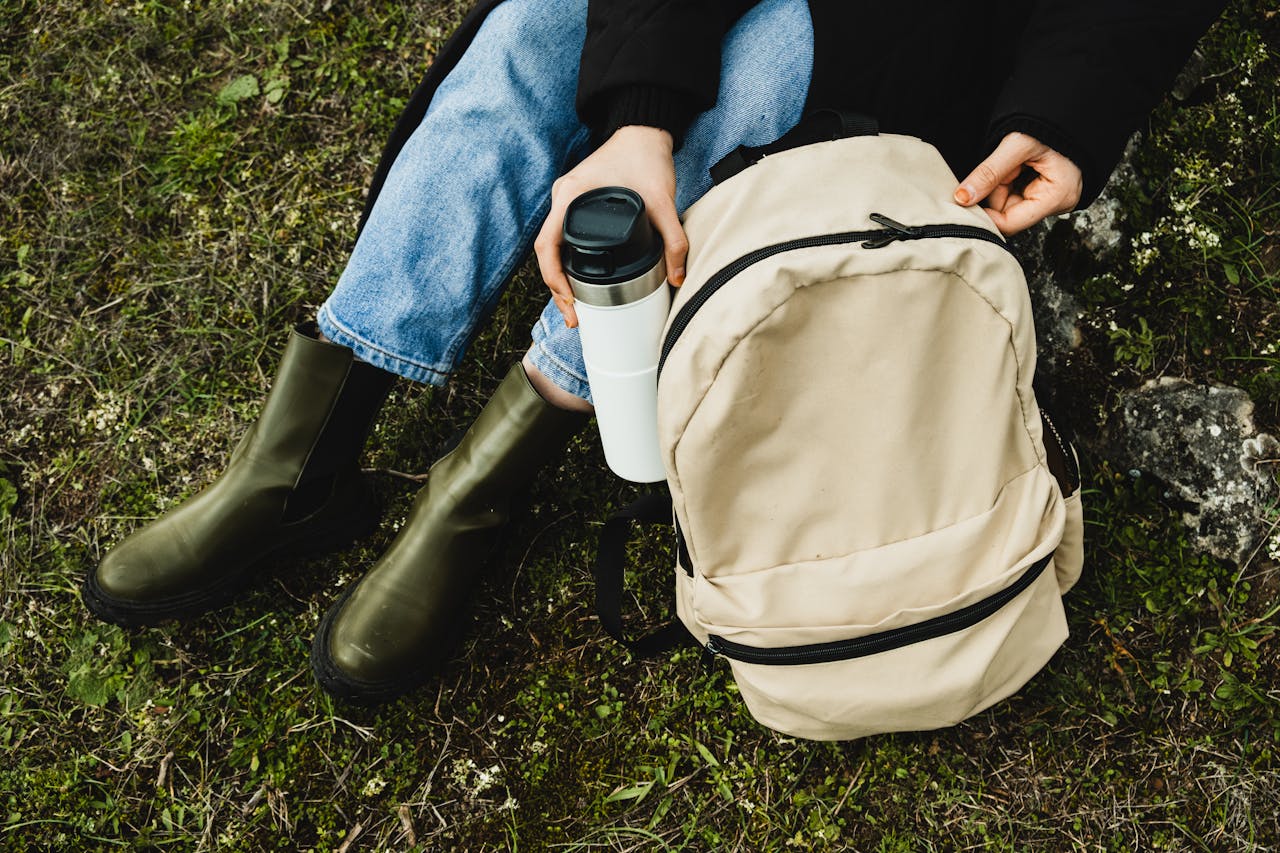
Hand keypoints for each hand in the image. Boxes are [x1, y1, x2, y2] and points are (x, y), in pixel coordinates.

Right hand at [534, 125, 687, 327]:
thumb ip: (674, 239)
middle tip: (574, 316)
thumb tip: (677, 278)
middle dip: (557, 288)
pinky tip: (579, 278)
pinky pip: (563, 236)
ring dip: (560, 276)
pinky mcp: (577, 202)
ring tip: (576, 305)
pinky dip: (567, 260)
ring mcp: (567, 200)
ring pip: (553, 245)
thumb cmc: (645, 156)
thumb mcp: (662, 200)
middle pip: (546, 252)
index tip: (570, 304)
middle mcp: (562, 198)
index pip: (547, 246)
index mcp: (570, 196)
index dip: (554, 280)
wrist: (644, 131)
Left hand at [953, 132, 1082, 235]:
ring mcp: (1051, 197)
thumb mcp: (1017, 145)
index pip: (1010, 223)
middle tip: (1001, 168)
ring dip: (1000, 185)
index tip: (967, 201)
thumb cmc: (1052, 123)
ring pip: (1009, 203)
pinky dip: (1007, 180)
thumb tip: (962, 198)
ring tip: (1012, 162)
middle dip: (995, 192)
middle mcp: (1057, 202)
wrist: (1068, 107)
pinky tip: (1014, 165)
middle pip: (1008, 213)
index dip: (986, 215)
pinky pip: (1016, 192)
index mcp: (1057, 197)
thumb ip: (988, 173)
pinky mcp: (1044, 190)